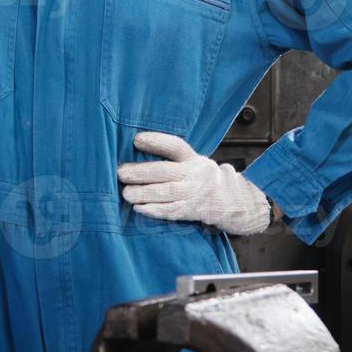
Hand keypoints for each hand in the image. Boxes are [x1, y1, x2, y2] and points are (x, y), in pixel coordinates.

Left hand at [117, 132, 270, 234]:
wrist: (230, 200)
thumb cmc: (201, 178)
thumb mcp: (193, 162)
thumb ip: (171, 158)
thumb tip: (136, 151)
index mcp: (192, 158)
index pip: (175, 146)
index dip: (156, 142)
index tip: (136, 140)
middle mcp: (194, 174)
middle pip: (166, 171)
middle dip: (141, 172)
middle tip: (121, 173)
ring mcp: (194, 193)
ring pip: (167, 192)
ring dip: (144, 193)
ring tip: (126, 193)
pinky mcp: (191, 211)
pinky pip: (171, 211)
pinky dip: (154, 210)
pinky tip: (139, 208)